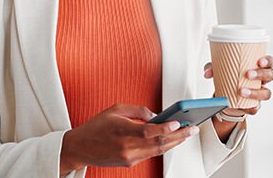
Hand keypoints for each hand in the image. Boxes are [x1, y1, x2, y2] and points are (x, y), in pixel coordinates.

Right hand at [59, 103, 198, 173]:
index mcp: (121, 131)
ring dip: (175, 142)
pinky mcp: (130, 162)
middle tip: (192, 129)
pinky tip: (172, 140)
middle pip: (158, 143)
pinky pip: (151, 154)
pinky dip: (163, 146)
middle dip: (179, 136)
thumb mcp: (115, 110)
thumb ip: (137, 111)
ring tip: (187, 134)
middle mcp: (126, 147)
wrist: (80, 148)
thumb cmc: (96, 127)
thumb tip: (157, 115)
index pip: (148, 131)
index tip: (179, 122)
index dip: (166, 128)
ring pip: (158, 151)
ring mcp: (129, 157)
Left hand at [203, 55, 272, 115]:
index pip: (269, 62)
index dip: (268, 61)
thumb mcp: (220, 69)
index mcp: (258, 67)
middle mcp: (263, 80)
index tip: (259, 61)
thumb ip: (213, 67)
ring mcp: (260, 93)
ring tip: (241, 91)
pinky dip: (251, 107)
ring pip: (266, 93)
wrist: (226, 95)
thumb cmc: (228, 76)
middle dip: (262, 74)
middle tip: (248, 74)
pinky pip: (257, 108)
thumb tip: (208, 73)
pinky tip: (243, 106)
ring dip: (256, 92)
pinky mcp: (255, 105)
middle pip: (271, 75)